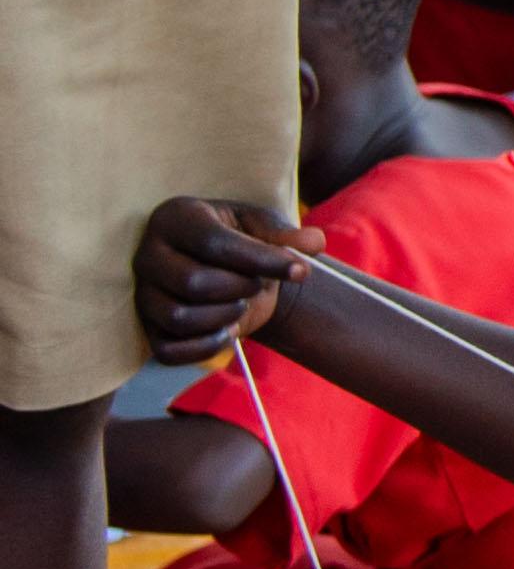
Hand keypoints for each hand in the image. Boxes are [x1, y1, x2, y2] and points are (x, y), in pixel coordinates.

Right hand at [130, 188, 306, 367]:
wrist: (222, 268)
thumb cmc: (240, 240)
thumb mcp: (263, 227)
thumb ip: (287, 234)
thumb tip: (314, 242)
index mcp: (175, 217)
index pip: (214, 243)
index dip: (262, 260)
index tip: (302, 271)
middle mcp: (148, 254)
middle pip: (194, 283)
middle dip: (240, 289)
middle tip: (256, 285)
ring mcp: (143, 294)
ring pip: (180, 318)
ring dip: (225, 317)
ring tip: (241, 305)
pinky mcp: (147, 329)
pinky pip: (168, 351)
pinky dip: (206, 348)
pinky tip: (229, 331)